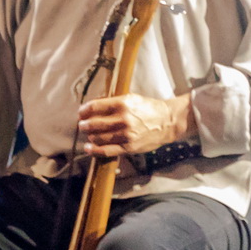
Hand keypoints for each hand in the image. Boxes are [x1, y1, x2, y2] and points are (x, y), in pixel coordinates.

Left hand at [77, 92, 192, 157]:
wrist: (168, 121)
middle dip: (84, 125)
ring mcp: (126, 134)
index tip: (81, 114)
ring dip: (90, 137)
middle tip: (83, 125)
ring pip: (97, 138)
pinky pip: (106, 150)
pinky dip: (94, 150)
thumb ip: (113, 102)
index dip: (84, 111)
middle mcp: (123, 119)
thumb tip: (92, 108)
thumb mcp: (132, 99)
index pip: (94, 107)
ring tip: (91, 135)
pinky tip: (89, 148)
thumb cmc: (149, 109)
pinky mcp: (129, 147)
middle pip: (93, 124)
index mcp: (123, 104)